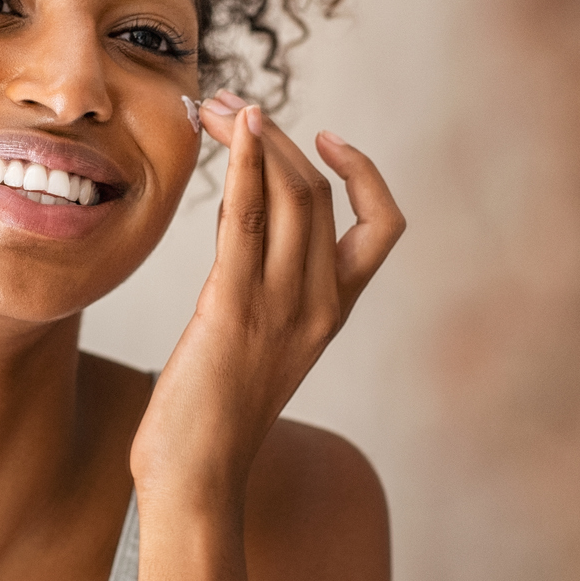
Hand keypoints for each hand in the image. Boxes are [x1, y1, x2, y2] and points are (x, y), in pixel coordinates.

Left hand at [130, 91, 404, 509]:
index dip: (363, 172)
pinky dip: (242, 164)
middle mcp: (320, 304)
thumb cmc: (212, 419)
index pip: (383, 226)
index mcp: (334, 312)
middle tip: (231, 102)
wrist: (196, 477)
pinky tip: (229, 131)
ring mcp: (282, 306)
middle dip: (278, 135)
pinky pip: (246, 220)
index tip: (323, 136)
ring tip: (217, 105)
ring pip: (290, 195)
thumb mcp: (257, 344)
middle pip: (320, 192)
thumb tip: (241, 232)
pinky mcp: (233, 309)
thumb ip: (263, 290)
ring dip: (254, 137)